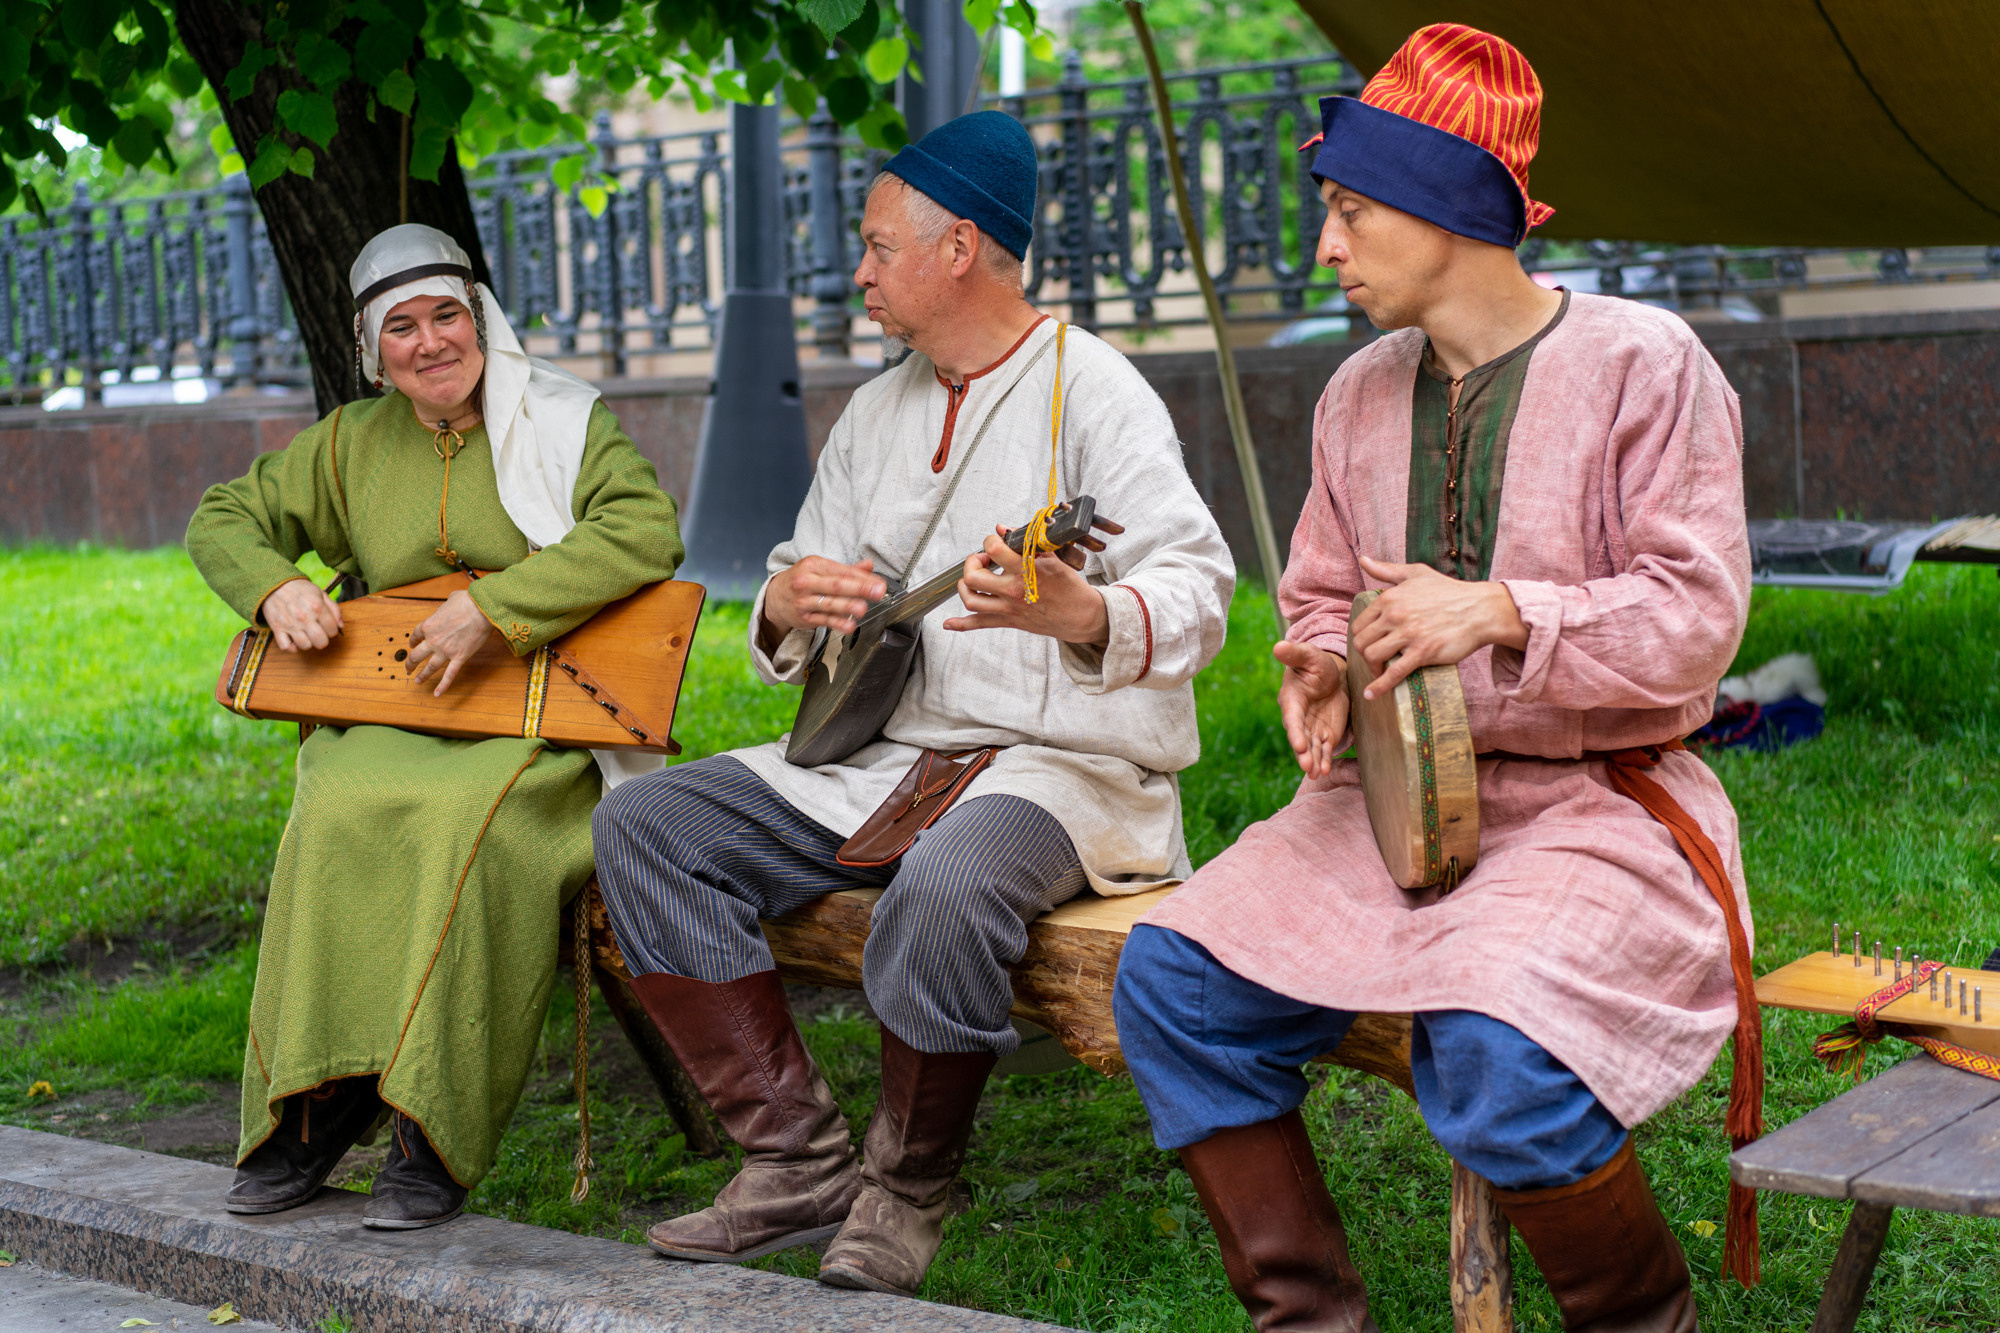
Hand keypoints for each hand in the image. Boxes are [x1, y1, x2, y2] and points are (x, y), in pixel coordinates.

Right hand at [259, 577, 342, 651]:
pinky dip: (292, 647)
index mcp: (317, 607)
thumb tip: (341, 626)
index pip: (333, 630)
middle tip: (319, 633)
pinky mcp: (277, 628)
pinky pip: (286, 647)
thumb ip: (334, 609)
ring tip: (307, 635)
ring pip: (305, 646)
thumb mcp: (321, 593)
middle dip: (323, 640)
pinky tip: (295, 640)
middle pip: (321, 642)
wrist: (274, 583)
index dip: (332, 630)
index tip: (328, 627)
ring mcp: (289, 624)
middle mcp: (304, 617)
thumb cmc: (300, 589)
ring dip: (308, 643)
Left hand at [407, 589, 499, 696]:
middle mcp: (433, 640)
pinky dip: (443, 685)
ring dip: (422, 675)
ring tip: (417, 681)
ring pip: (430, 667)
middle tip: (408, 668)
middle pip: (417, 655)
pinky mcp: (459, 658)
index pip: (416, 636)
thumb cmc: (467, 601)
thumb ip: (447, 605)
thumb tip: (452, 603)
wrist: (481, 609)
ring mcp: (445, 651)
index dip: (413, 642)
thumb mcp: (451, 599)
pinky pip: (449, 675)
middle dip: (411, 663)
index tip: (412, 645)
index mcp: (429, 625)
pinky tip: (437, 694)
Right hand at [763, 555, 887, 641]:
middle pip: (836, 585)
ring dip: (848, 607)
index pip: (842, 571)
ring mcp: (804, 600)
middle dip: (859, 589)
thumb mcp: (820, 569)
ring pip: (829, 604)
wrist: (775, 597)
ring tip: (863, 609)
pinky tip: (849, 625)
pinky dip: (838, 624)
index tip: (879, 583)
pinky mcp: (804, 617)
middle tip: (877, 592)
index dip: (862, 577)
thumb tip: (869, 565)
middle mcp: (807, 582)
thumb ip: (846, 570)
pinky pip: (823, 620)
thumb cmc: (802, 580)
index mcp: (814, 565)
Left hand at [942, 527, 1104, 643]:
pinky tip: (949, 624)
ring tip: (972, 578)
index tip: (994, 542)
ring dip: (964, 586)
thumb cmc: (1069, 587)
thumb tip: (1002, 529)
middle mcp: (1014, 591)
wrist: (1081, 615)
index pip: (994, 549)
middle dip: (972, 563)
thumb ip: (1027, 543)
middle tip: (983, 559)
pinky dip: (961, 625)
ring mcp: (1009, 608)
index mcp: (1026, 571)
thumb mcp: (1052, 558)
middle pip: (974, 577)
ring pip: (971, 600)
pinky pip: (980, 624)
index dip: (989, 541)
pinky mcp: (1009, 621)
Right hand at [1275, 639, 1348, 778]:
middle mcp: (1299, 718)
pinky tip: (1325, 770)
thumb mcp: (1309, 655)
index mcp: (1292, 699)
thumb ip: (1295, 653)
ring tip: (1317, 773)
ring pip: (1311, 747)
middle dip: (1303, 752)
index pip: (1293, 718)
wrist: (1333, 674)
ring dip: (1313, 760)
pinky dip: (1324, 760)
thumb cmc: (1317, 663)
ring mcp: (1312, 728)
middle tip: (1307, 766)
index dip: (1295, 732)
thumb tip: (1278, 646)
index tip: (1298, 744)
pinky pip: (1323, 750)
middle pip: (1300, 737)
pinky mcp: (1325, 734)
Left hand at [1348, 556, 1527, 700]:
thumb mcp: (1416, 574)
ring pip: (1373, 656)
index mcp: (1390, 598)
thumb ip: (1387, 570)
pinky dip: (1379, 686)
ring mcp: (1409, 634)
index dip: (1362, 637)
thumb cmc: (1448, 591)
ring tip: (1379, 673)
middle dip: (1365, 654)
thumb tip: (1363, 560)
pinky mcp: (1423, 652)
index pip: (1360, 624)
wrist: (1480, 609)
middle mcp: (1395, 615)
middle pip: (1362, 642)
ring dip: (1372, 669)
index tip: (1370, 644)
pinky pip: (1394, 673)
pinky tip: (1370, 695)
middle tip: (1375, 661)